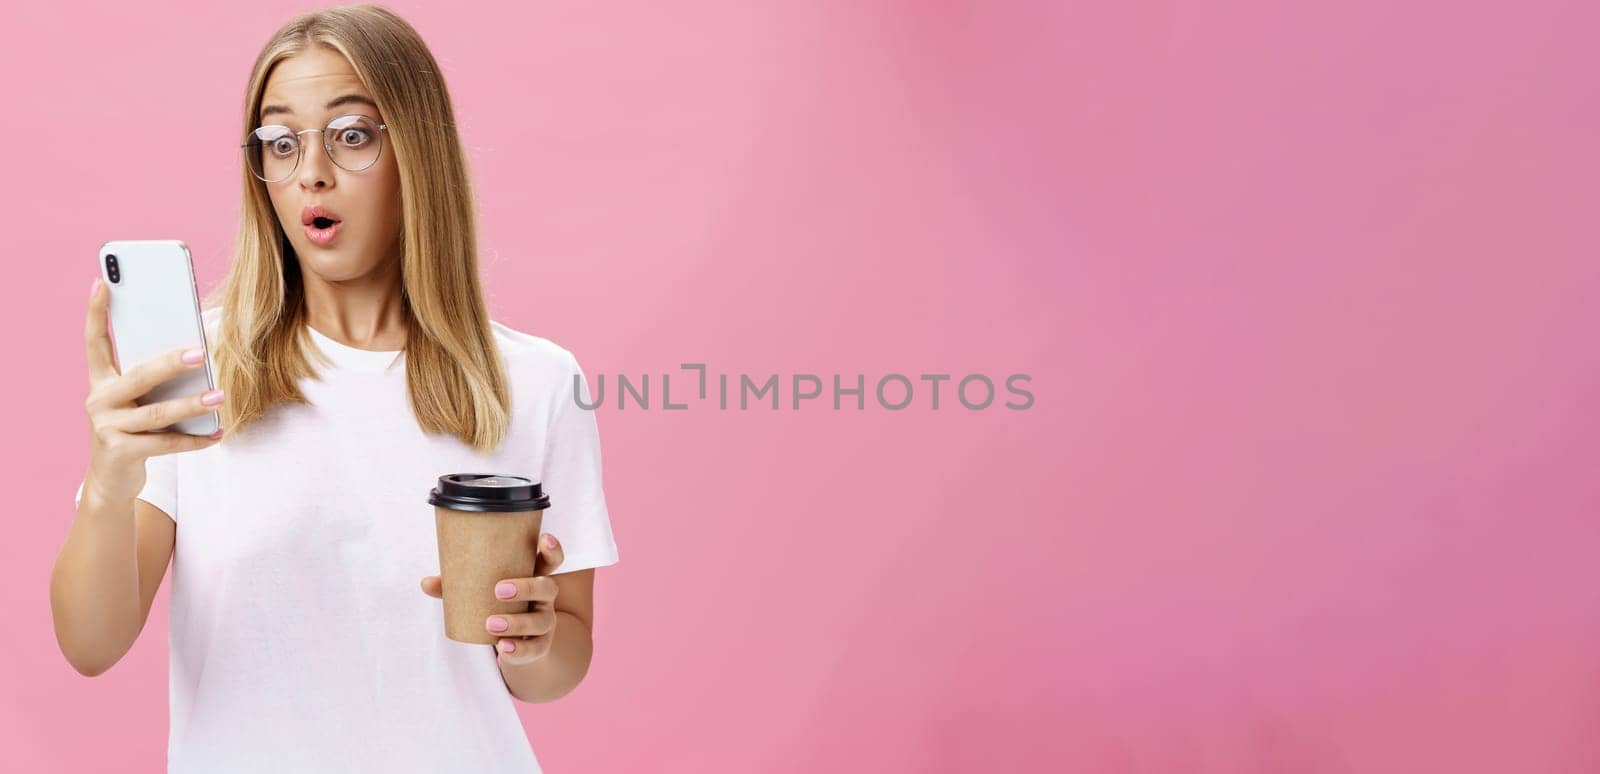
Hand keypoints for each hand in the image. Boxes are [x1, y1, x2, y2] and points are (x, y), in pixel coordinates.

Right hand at [83, 277, 224, 501]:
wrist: (111, 479)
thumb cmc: (131, 427)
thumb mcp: (134, 400)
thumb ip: (150, 378)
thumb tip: (194, 351)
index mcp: (101, 381)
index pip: (94, 341)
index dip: (96, 312)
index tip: (103, 282)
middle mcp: (99, 400)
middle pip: (138, 376)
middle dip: (169, 363)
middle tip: (199, 352)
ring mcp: (107, 427)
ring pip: (156, 413)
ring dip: (191, 405)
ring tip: (220, 395)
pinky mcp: (121, 453)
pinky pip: (165, 443)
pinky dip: (194, 439)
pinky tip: (217, 433)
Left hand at [420, 532, 564, 665]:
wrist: (517, 642)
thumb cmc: (498, 606)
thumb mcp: (483, 593)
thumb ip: (457, 586)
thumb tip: (426, 583)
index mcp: (533, 576)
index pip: (551, 560)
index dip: (552, 549)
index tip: (545, 539)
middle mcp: (544, 598)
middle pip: (547, 587)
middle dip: (526, 587)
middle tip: (498, 590)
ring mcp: (545, 622)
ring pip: (540, 621)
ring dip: (517, 622)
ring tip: (491, 624)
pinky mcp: (539, 645)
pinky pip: (534, 648)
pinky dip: (518, 649)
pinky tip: (503, 647)